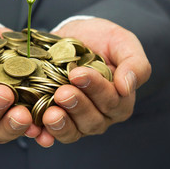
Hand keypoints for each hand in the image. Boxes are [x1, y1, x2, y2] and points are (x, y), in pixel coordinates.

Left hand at [34, 18, 151, 146]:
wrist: (74, 35)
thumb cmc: (102, 40)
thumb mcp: (123, 43)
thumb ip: (134, 64)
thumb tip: (127, 87)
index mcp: (119, 100)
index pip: (112, 101)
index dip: (95, 89)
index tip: (78, 73)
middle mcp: (99, 115)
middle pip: (92, 121)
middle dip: (77, 106)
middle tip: (62, 92)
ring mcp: (76, 119)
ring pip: (73, 131)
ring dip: (61, 125)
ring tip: (50, 113)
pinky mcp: (55, 118)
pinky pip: (50, 133)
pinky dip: (43, 134)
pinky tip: (35, 130)